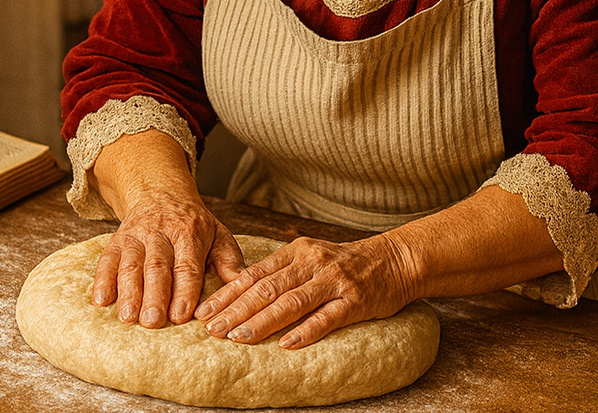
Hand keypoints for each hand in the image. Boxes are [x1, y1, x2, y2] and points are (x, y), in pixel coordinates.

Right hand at [92, 200, 245, 327]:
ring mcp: (137, 234)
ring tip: (128, 317)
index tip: (181, 316)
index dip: (184, 290)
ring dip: (128, 291)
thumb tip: (240, 282)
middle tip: (152, 321)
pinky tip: (100, 300)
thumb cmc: (194, 224)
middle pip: (157, 265)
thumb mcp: (217, 234)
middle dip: (155, 295)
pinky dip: (102, 279)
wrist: (162, 193)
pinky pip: (107, 258)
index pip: (187, 264)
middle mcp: (161, 231)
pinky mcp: (117, 239)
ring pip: (131, 263)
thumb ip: (228, 259)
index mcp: (190, 231)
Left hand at [194, 234, 416, 348]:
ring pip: (292, 302)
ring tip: (238, 337)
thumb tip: (240, 291)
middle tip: (211, 329)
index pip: (255, 274)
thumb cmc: (344, 263)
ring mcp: (334, 282)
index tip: (203, 312)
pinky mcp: (355, 301)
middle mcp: (312, 263)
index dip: (228, 294)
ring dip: (262, 321)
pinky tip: (287, 344)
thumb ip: (280, 271)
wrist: (393, 260)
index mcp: (297, 252)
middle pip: (268, 288)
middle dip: (236, 310)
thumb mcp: (310, 257)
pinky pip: (327, 317)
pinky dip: (306, 331)